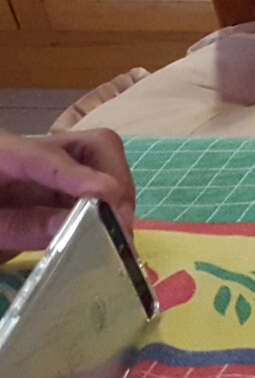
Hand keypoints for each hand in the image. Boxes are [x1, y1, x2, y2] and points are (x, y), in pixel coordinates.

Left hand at [0, 129, 135, 258]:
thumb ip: (20, 227)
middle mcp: (35, 151)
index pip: (45, 157)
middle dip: (115, 179)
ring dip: (119, 194)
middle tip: (120, 221)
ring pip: (104, 161)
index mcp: (2, 155)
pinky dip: (111, 206)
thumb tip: (71, 228)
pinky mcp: (62, 183)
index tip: (106, 200)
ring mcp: (53, 165)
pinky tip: (110, 232)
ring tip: (119, 232)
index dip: (79, 177)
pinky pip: (97, 185)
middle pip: (94, 145)